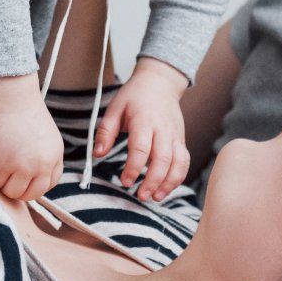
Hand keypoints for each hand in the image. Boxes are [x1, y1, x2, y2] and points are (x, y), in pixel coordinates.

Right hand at [0, 75, 64, 201]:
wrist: (12, 96)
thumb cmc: (24, 109)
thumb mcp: (45, 136)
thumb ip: (43, 155)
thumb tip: (30, 174)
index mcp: (55, 156)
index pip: (50, 184)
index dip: (35, 184)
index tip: (25, 179)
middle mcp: (42, 164)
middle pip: (32, 194)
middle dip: (19, 190)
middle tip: (9, 178)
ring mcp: (23, 166)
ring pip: (12, 192)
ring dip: (4, 184)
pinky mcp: (3, 164)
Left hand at [92, 57, 190, 201]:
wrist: (160, 83)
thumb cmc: (134, 96)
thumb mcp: (115, 108)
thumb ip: (105, 132)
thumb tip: (98, 155)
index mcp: (144, 120)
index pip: (141, 148)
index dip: (133, 168)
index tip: (125, 181)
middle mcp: (163, 129)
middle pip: (162, 159)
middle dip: (153, 181)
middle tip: (141, 196)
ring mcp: (175, 135)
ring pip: (178, 163)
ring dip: (168, 183)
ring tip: (155, 197)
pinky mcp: (181, 140)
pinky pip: (184, 162)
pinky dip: (178, 178)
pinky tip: (166, 188)